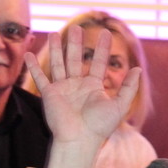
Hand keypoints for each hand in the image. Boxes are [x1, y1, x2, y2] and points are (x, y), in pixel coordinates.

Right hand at [25, 26, 140, 146]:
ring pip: (59, 63)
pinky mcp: (49, 94)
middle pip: (76, 59)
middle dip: (76, 44)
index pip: (99, 63)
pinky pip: (40, 77)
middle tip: (77, 28)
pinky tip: (28, 54)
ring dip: (57, 49)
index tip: (106, 33)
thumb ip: (128, 87)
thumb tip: (138, 69)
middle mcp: (77, 85)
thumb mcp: (119, 105)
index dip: (103, 48)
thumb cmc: (100, 126)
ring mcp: (63, 89)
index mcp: (94, 87)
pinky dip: (33, 67)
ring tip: (56, 33)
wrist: (79, 140)